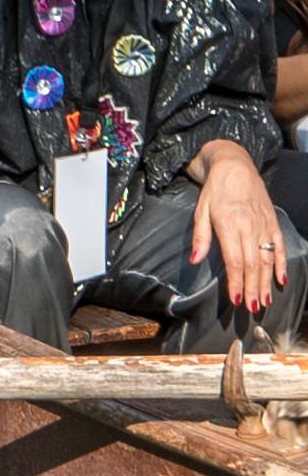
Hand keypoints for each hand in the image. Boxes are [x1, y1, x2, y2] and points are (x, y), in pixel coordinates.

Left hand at [190, 142, 285, 311]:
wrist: (235, 167)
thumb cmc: (215, 190)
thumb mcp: (200, 210)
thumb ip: (200, 237)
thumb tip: (194, 260)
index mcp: (229, 224)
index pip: (234, 261)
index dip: (236, 282)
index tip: (237, 300)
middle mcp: (249, 227)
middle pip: (252, 264)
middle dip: (252, 288)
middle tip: (253, 308)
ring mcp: (263, 225)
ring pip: (267, 259)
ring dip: (266, 282)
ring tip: (265, 301)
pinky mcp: (272, 222)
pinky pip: (280, 246)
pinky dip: (282, 264)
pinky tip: (281, 280)